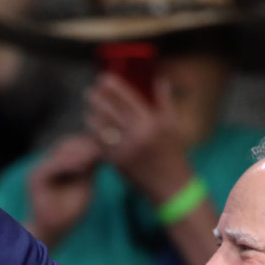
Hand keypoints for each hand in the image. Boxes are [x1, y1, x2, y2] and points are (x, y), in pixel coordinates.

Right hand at [26, 133, 100, 246]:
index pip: (75, 145)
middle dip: (85, 146)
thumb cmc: (69, 212)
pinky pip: (52, 166)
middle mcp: (48, 163)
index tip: (105, 148)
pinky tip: (82, 166)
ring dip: (78, 153)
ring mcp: (40, 169)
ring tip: (93, 157)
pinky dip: (67, 164)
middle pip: (67, 144)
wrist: (53, 231)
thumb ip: (89, 168)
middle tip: (100, 151)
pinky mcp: (35, 178)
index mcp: (60, 164)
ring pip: (60, 151)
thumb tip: (101, 149)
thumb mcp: (84, 186)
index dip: (89, 144)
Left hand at [85, 72, 193, 204]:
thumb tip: (160, 79)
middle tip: (90, 91)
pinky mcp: (117, 162)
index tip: (104, 78)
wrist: (171, 186)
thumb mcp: (174, 126)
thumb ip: (165, 101)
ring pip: (102, 128)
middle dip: (97, 99)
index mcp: (153, 123)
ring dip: (92, 116)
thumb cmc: (174, 154)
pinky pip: (101, 144)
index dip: (114, 87)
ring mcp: (125, 149)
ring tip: (89, 108)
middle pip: (111, 111)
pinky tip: (91, 127)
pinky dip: (94, 134)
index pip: (129, 99)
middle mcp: (138, 135)